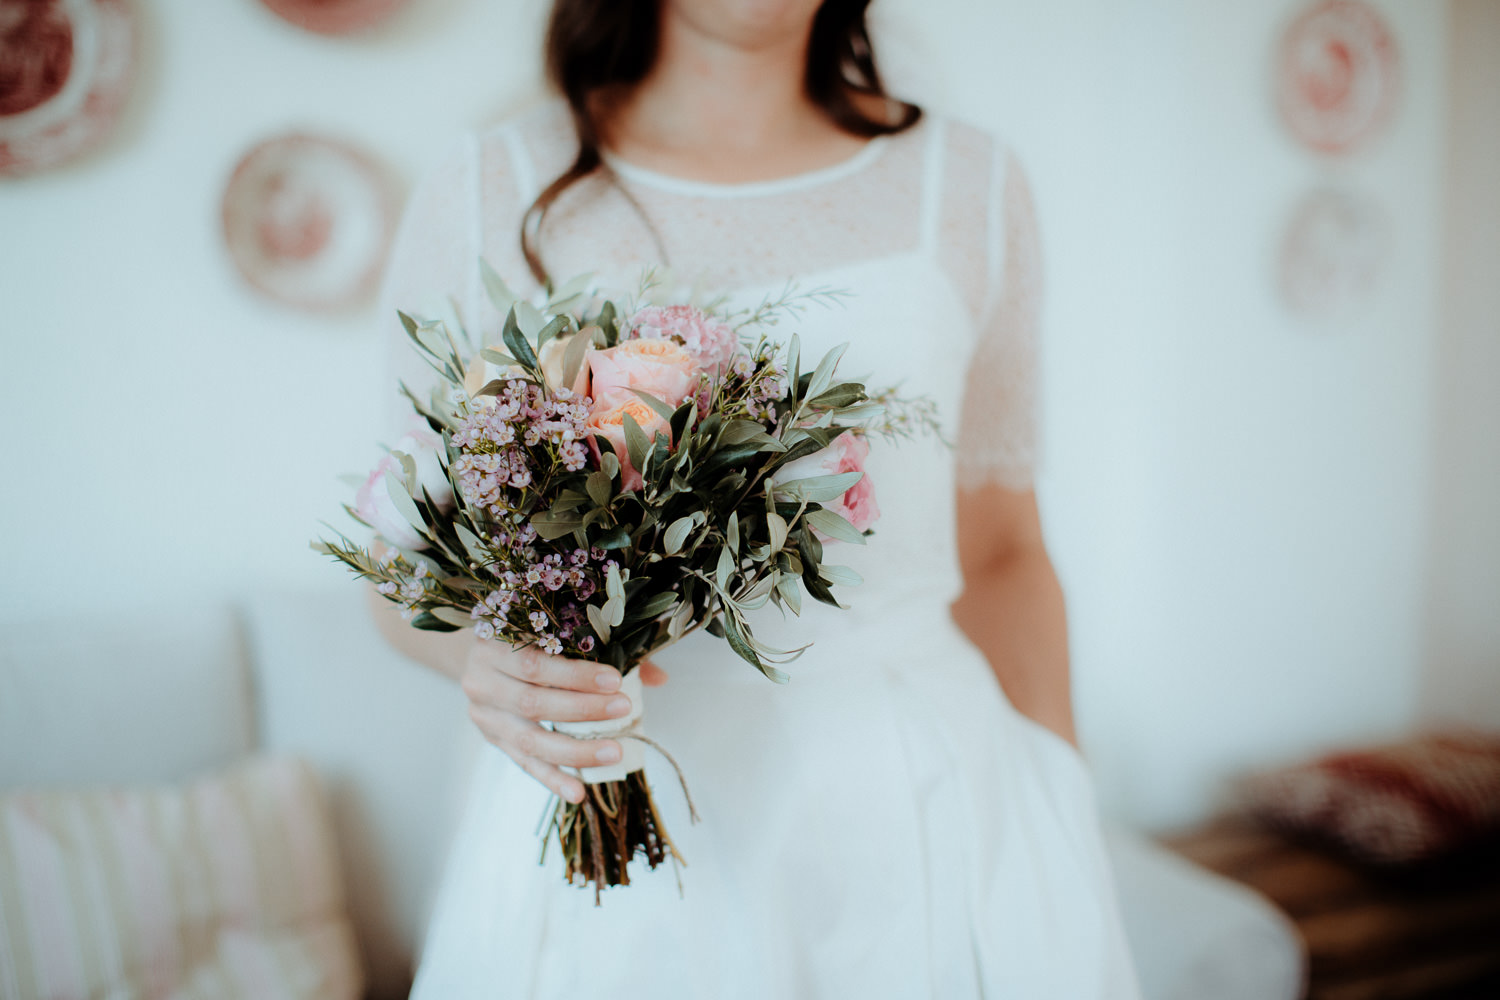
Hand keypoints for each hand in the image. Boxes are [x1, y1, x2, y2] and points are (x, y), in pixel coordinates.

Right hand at [459, 640, 668, 803]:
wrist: (479, 654)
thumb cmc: (529, 638)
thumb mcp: (553, 632)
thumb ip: (603, 649)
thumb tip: (658, 677)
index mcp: (494, 644)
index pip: (535, 664)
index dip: (576, 676)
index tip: (615, 680)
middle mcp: (482, 680)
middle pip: (533, 703)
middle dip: (582, 710)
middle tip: (624, 711)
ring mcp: (484, 715)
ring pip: (529, 739)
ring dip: (574, 751)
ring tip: (613, 753)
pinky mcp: (492, 739)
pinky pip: (524, 764)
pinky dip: (553, 779)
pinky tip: (578, 791)